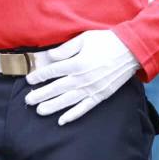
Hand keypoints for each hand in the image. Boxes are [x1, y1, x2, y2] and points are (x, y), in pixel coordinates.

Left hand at [24, 30, 139, 125]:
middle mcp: (82, 79)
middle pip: (57, 88)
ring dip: (52, 107)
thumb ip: (65, 49)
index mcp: (76, 63)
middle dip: (41, 95)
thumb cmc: (106, 41)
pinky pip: (84, 108)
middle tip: (28, 101)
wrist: (130, 51)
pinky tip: (62, 120)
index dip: (39, 76)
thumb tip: (50, 56)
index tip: (29, 80)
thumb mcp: (84, 39)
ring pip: (68, 101)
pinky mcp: (100, 95)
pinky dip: (73, 115)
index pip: (53, 71)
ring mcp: (91, 89)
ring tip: (40, 111)